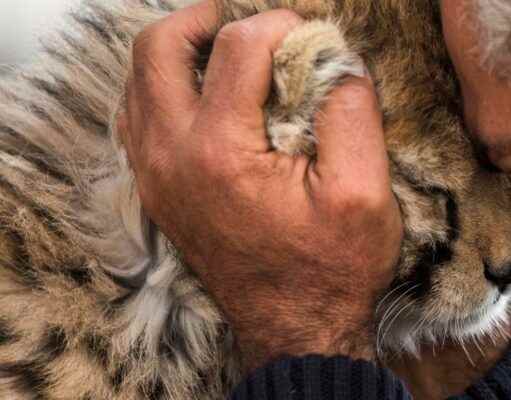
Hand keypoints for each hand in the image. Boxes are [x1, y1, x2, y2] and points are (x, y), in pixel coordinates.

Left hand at [118, 1, 402, 369]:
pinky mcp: (158, 191)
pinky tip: (206, 95)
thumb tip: (334, 58)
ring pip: (139, 81)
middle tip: (247, 24)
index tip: (311, 38)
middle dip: (205, 21)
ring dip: (181, 53)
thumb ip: (351, 110)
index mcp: (221, 152)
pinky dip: (166, 89)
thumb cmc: (331, 268)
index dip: (281, 26)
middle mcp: (172, 157)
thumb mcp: (364, 191)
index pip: (238, 48)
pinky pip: (138, 118)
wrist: (298, 330)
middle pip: (158, 50)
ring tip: (230, 54)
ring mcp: (156, 176)